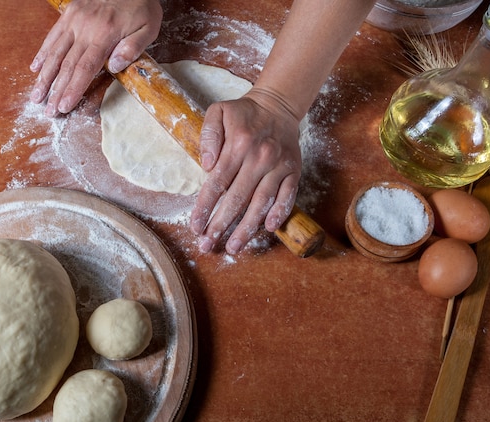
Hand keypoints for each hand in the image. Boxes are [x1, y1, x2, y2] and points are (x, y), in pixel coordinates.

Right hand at [29, 0, 161, 116]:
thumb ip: (132, 47)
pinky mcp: (69, 13)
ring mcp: (74, 20)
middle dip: (56, 90)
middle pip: (67, 65)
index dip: (73, 88)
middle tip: (48, 111)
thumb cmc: (141, 5)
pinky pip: (53, 36)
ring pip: (55, 52)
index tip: (64, 106)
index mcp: (105, 35)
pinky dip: (42, 53)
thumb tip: (114, 67)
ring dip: (44, 76)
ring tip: (36, 96)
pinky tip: (35, 68)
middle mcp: (85, 28)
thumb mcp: (148, 26)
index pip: (85, 68)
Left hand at [191, 88, 302, 254]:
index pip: (216, 183)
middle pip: (237, 199)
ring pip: (261, 202)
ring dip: (247, 228)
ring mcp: (279, 166)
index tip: (195, 227)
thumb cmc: (244, 113)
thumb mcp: (218, 112)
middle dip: (220, 225)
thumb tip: (206, 165)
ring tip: (233, 247)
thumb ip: (209, 135)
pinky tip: (268, 229)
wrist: (279, 105)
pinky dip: (279, 213)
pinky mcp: (294, 171)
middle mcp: (259, 157)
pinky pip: (288, 196)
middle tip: (207, 245)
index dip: (204, 208)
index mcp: (238, 145)